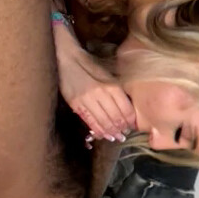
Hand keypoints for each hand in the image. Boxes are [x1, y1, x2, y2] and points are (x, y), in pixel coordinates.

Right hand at [53, 18, 135, 141]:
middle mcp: (101, 93)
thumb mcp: (107, 75)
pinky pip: (90, 122)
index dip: (130, 121)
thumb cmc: (88, 65)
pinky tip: (102, 135)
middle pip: (116, 118)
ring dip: (111, 132)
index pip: (126, 109)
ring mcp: (88, 100)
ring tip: (115, 138)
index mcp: (112, 85)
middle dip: (121, 129)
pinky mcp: (76, 104)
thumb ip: (116, 90)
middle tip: (124, 135)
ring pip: (104, 122)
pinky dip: (98, 131)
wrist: (67, 59)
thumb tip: (126, 108)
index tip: (131, 126)